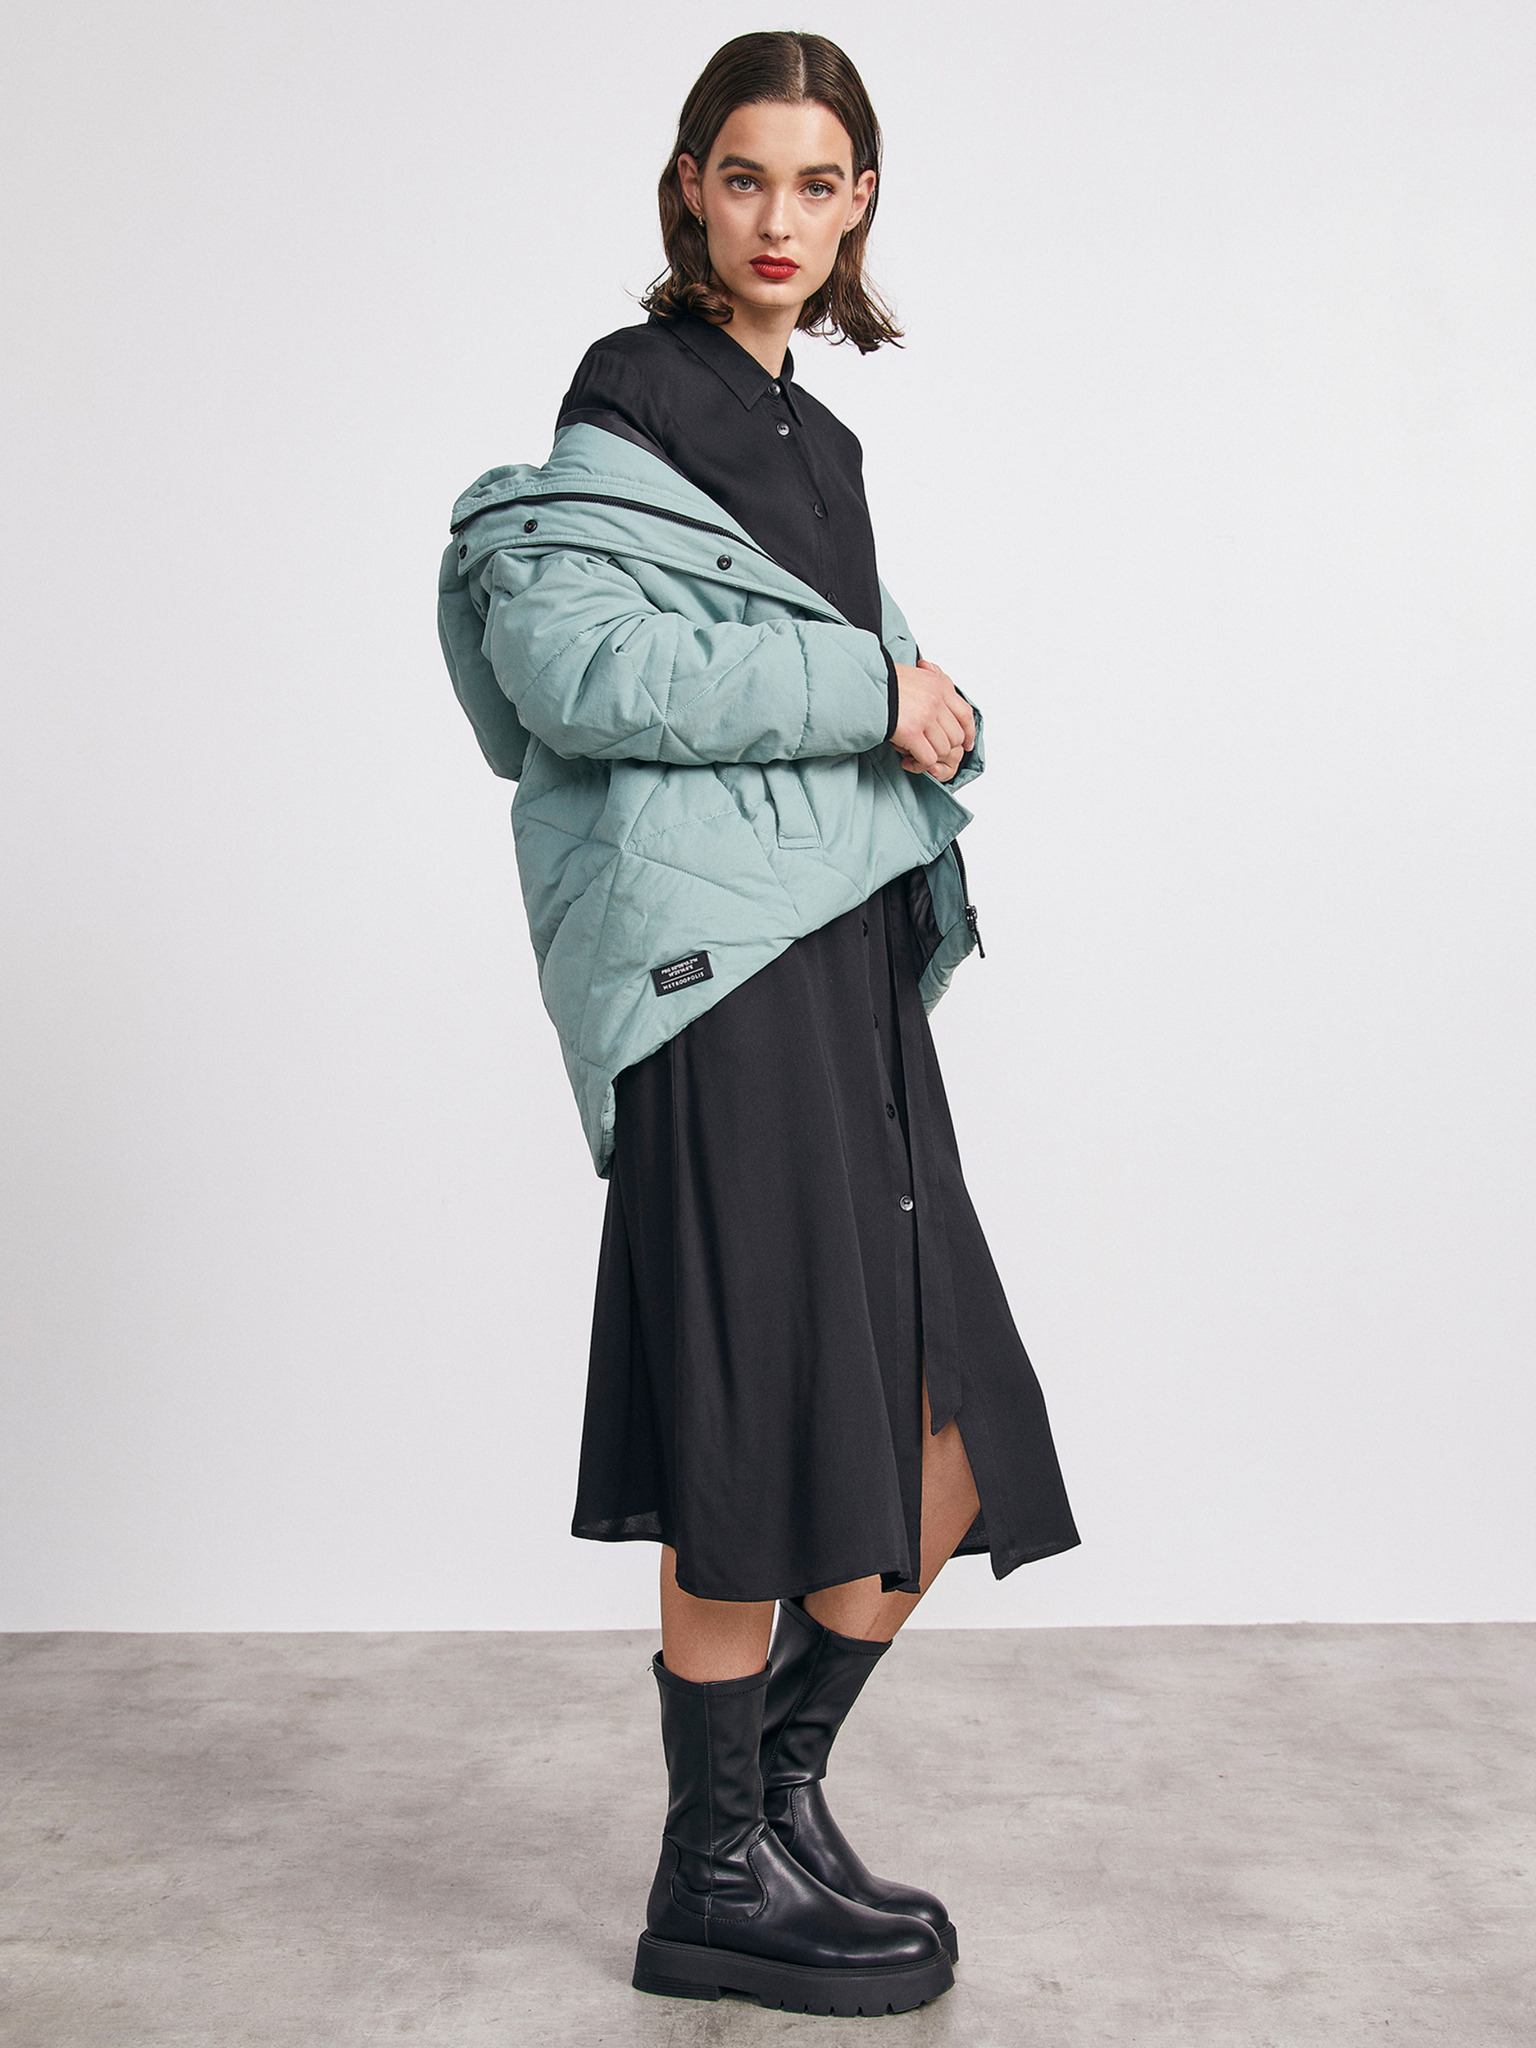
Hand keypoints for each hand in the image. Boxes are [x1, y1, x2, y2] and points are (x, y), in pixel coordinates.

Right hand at [891, 658, 975, 782]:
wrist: (861, 684)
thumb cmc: (882, 682)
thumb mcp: (914, 674)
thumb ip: (930, 680)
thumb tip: (938, 688)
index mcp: (939, 686)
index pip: (965, 714)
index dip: (968, 732)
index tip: (966, 744)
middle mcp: (936, 700)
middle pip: (956, 736)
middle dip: (943, 748)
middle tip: (926, 749)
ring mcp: (925, 717)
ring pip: (943, 749)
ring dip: (929, 757)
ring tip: (912, 755)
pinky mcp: (911, 732)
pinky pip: (928, 759)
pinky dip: (919, 765)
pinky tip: (906, 761)